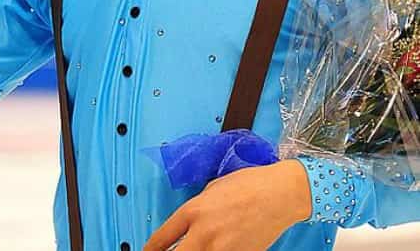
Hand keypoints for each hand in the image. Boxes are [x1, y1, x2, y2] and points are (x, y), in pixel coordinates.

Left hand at [143, 159, 311, 250]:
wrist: (280, 194)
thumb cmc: (250, 184)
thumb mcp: (213, 188)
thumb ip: (197, 207)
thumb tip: (188, 222)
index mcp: (194, 211)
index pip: (161, 239)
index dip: (150, 250)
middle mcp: (204, 233)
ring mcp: (222, 250)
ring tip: (195, 249)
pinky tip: (217, 248)